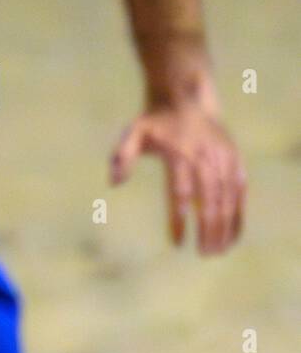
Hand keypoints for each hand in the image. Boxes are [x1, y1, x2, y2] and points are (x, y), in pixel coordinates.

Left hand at [110, 93, 245, 254]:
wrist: (186, 98)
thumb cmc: (155, 122)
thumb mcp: (133, 132)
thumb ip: (122, 156)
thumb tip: (113, 182)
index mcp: (178, 153)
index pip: (180, 192)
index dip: (179, 219)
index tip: (177, 242)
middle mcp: (203, 157)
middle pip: (209, 200)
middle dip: (208, 229)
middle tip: (204, 254)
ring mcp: (223, 159)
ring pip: (228, 199)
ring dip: (226, 227)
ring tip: (218, 251)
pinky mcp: (235, 160)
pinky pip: (240, 192)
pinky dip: (239, 214)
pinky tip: (233, 235)